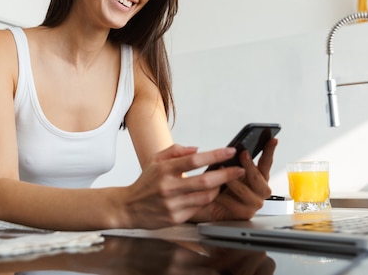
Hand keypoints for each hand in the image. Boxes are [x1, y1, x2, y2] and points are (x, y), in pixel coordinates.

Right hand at [121, 144, 247, 228]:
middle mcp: (169, 187)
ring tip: (225, 181)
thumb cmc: (145, 182)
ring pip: (205, 196)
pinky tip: (211, 193)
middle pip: (205, 181)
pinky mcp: (175, 218)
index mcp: (164, 170)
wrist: (129, 207)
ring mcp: (172, 204)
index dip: (215, 155)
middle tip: (238, 169)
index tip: (229, 152)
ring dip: (219, 188)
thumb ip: (175, 151)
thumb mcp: (155, 160)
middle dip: (226, 174)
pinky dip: (207, 200)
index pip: (194, 160)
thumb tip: (197, 149)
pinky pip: (198, 208)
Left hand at [194, 137, 277, 221]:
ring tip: (221, 170)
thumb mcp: (229, 170)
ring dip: (232, 180)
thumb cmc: (223, 186)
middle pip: (257, 177)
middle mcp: (261, 190)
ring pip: (243, 190)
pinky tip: (214, 191)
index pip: (266, 162)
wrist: (213, 206)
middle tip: (242, 153)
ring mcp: (254, 203)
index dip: (270, 151)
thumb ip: (235, 162)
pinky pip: (232, 203)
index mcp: (260, 178)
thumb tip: (232, 150)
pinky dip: (222, 196)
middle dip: (249, 165)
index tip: (273, 139)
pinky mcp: (245, 214)